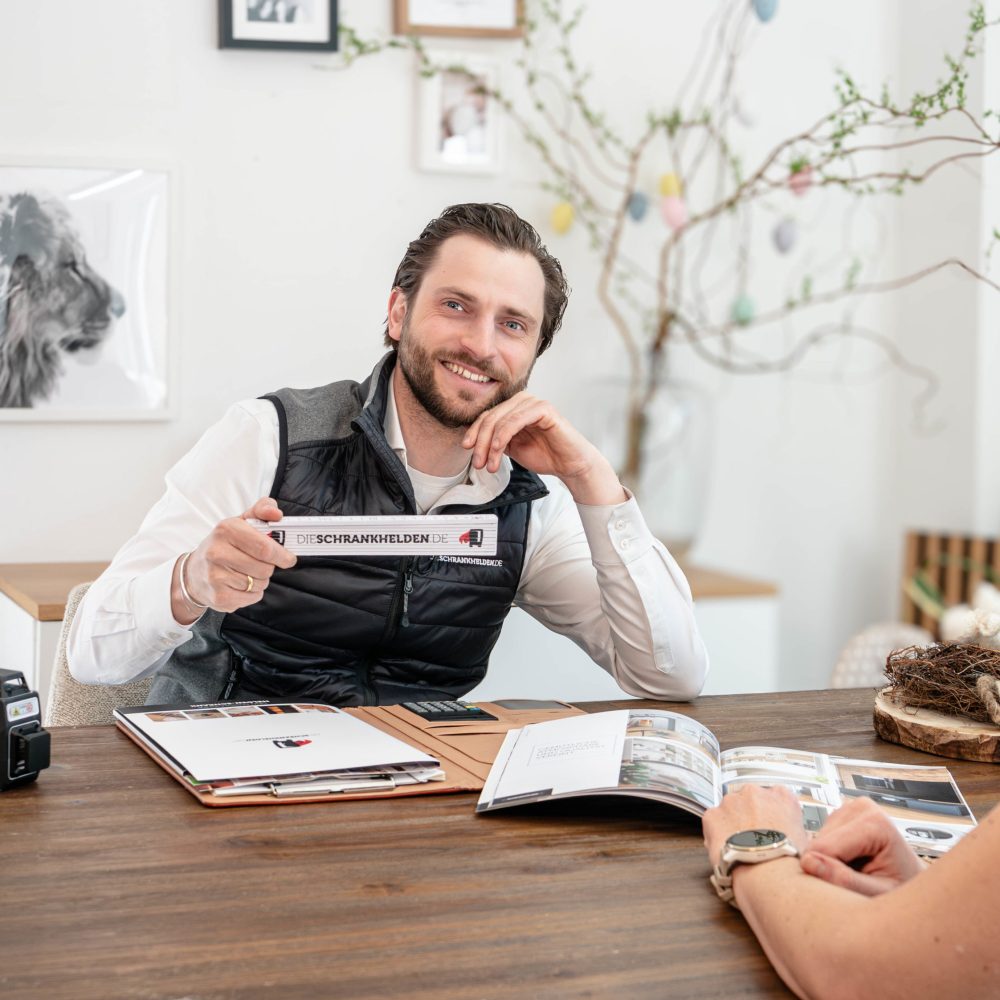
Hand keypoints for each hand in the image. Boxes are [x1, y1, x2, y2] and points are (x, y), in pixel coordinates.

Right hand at [171, 497, 296, 623]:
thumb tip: (277, 514)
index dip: (282, 555)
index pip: (264, 547)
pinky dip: (253, 593)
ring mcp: (216, 577)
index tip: (289, 559)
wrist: (194, 572)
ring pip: (260, 584)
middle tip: (261, 563)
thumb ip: (262, 509)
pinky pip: (252, 597)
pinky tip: (240, 585)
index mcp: (226, 529)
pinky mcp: (219, 597)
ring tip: (247, 572)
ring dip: (260, 580)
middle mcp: (217, 553)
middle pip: (265, 568)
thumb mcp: (241, 521)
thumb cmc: (225, 544)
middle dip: (269, 567)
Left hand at [461, 392, 626, 504]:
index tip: (467, 449)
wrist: (569, 465)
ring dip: (490, 445)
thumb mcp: (511, 448)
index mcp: (514, 407)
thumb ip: (495, 440)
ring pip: (500, 420)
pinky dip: (503, 436)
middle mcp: (522, 400)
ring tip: (489, 464)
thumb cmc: (545, 455)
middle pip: (491, 417)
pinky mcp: (544, 409)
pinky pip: (515, 420)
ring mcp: (533, 403)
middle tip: (478, 463)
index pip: (487, 416)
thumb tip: (472, 441)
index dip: (474, 432)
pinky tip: (498, 450)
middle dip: (480, 442)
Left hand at [703, 785, 808, 866]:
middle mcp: (755, 792)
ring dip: (732, 824)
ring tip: (739, 847)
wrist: (768, 873)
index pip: (775, 798)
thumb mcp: (804, 839)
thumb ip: (793, 827)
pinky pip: (713, 822)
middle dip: (749, 816)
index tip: (769, 827)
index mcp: (781, 796)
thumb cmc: (789, 861)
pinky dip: (716, 833)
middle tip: (753, 839)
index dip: (771, 815)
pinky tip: (726, 849)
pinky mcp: (713, 814)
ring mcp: (732, 801)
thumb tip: (790, 834)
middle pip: (749, 801)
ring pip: (729, 810)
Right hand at [800, 796, 925, 895]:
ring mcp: (849, 807)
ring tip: (857, 870)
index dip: (827, 874)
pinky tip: (852, 861)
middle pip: (819, 843)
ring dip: (829, 861)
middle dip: (830, 866)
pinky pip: (820, 839)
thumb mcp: (879, 893)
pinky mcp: (841, 814)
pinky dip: (831, 855)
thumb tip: (808, 863)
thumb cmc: (902, 887)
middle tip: (857, 880)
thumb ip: (845, 880)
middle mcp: (860, 807)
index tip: (845, 889)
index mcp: (875, 822)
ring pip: (816, 841)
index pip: (825, 848)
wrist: (910, 878)